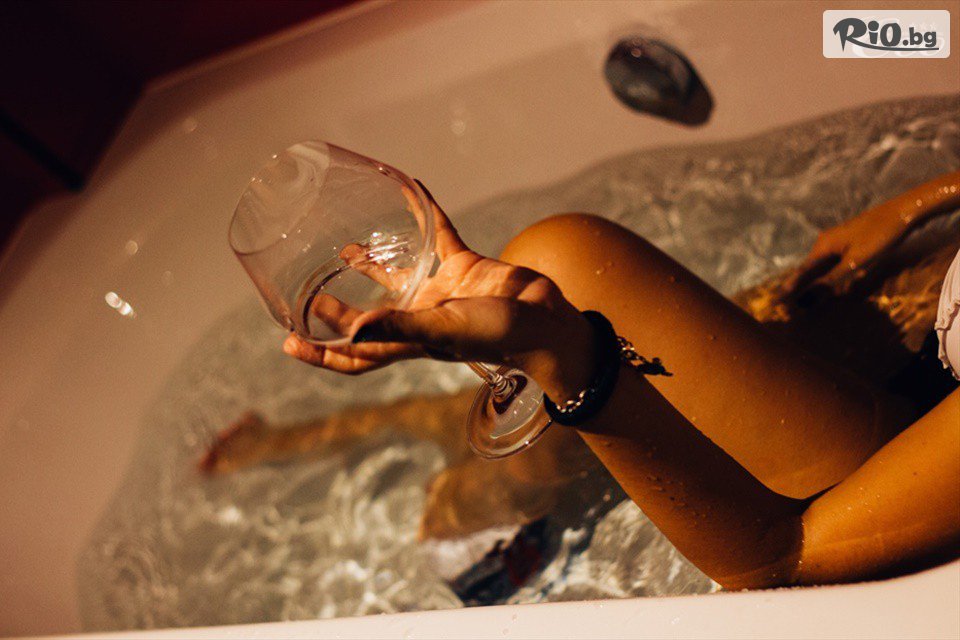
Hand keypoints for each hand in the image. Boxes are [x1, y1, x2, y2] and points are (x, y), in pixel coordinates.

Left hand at [282, 181, 594, 400]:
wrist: (545, 320)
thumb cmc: (496, 335)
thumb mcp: (442, 332)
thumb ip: (398, 329)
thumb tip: (349, 332)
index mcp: (409, 340)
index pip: (355, 354)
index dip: (322, 353)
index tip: (289, 343)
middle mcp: (419, 318)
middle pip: (367, 316)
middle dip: (336, 308)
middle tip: (306, 290)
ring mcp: (440, 290)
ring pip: (397, 276)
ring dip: (370, 265)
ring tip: (343, 250)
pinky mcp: (463, 264)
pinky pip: (438, 233)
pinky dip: (424, 213)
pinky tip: (411, 189)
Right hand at [783, 210, 907, 298]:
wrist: (902, 212)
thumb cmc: (879, 236)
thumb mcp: (857, 260)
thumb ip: (834, 276)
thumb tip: (814, 291)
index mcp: (823, 245)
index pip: (802, 271)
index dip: (790, 287)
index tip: (777, 300)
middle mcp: (825, 242)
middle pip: (807, 268)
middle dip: (796, 286)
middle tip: (783, 303)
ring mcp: (836, 241)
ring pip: (818, 265)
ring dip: (809, 281)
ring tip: (798, 297)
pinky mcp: (847, 242)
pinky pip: (829, 261)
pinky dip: (823, 274)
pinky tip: (821, 282)